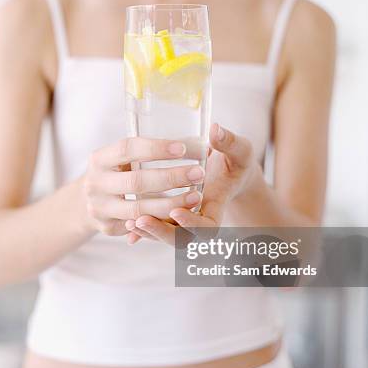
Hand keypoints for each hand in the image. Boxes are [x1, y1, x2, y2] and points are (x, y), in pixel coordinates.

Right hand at [81, 137, 204, 235]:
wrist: (89, 202)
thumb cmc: (116, 173)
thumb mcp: (121, 158)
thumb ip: (146, 152)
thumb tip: (191, 142)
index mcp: (99, 159)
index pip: (128, 149)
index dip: (155, 149)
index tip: (182, 149)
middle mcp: (95, 184)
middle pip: (136, 181)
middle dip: (170, 178)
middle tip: (199, 173)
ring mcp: (100, 208)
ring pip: (139, 209)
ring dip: (170, 204)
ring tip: (195, 196)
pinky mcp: (108, 227)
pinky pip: (139, 227)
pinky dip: (161, 221)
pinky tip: (182, 215)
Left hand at [125, 123, 257, 244]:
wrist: (230, 173)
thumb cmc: (236, 161)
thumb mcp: (239, 150)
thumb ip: (229, 142)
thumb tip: (215, 130)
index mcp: (219, 205)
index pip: (208, 225)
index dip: (193, 223)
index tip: (177, 211)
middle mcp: (201, 217)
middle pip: (183, 238)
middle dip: (161, 231)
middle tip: (141, 220)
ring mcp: (186, 218)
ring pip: (167, 234)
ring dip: (149, 231)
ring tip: (131, 223)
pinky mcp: (173, 216)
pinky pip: (159, 226)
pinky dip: (145, 230)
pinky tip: (128, 226)